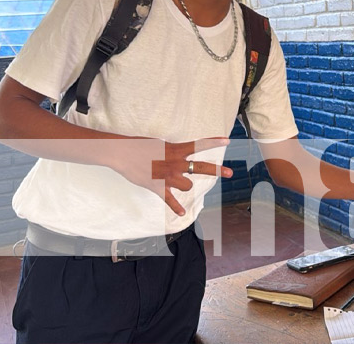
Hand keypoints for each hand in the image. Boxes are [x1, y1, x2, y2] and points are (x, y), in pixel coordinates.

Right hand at [109, 137, 231, 215]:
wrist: (123, 153)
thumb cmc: (140, 146)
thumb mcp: (161, 144)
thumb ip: (174, 150)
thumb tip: (180, 154)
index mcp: (176, 150)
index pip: (199, 145)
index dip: (213, 142)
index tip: (228, 140)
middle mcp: (175, 163)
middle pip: (201, 168)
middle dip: (217, 170)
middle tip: (230, 173)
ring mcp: (168, 176)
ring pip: (188, 186)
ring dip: (185, 185)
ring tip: (177, 181)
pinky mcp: (158, 187)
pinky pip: (170, 201)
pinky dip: (176, 208)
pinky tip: (183, 214)